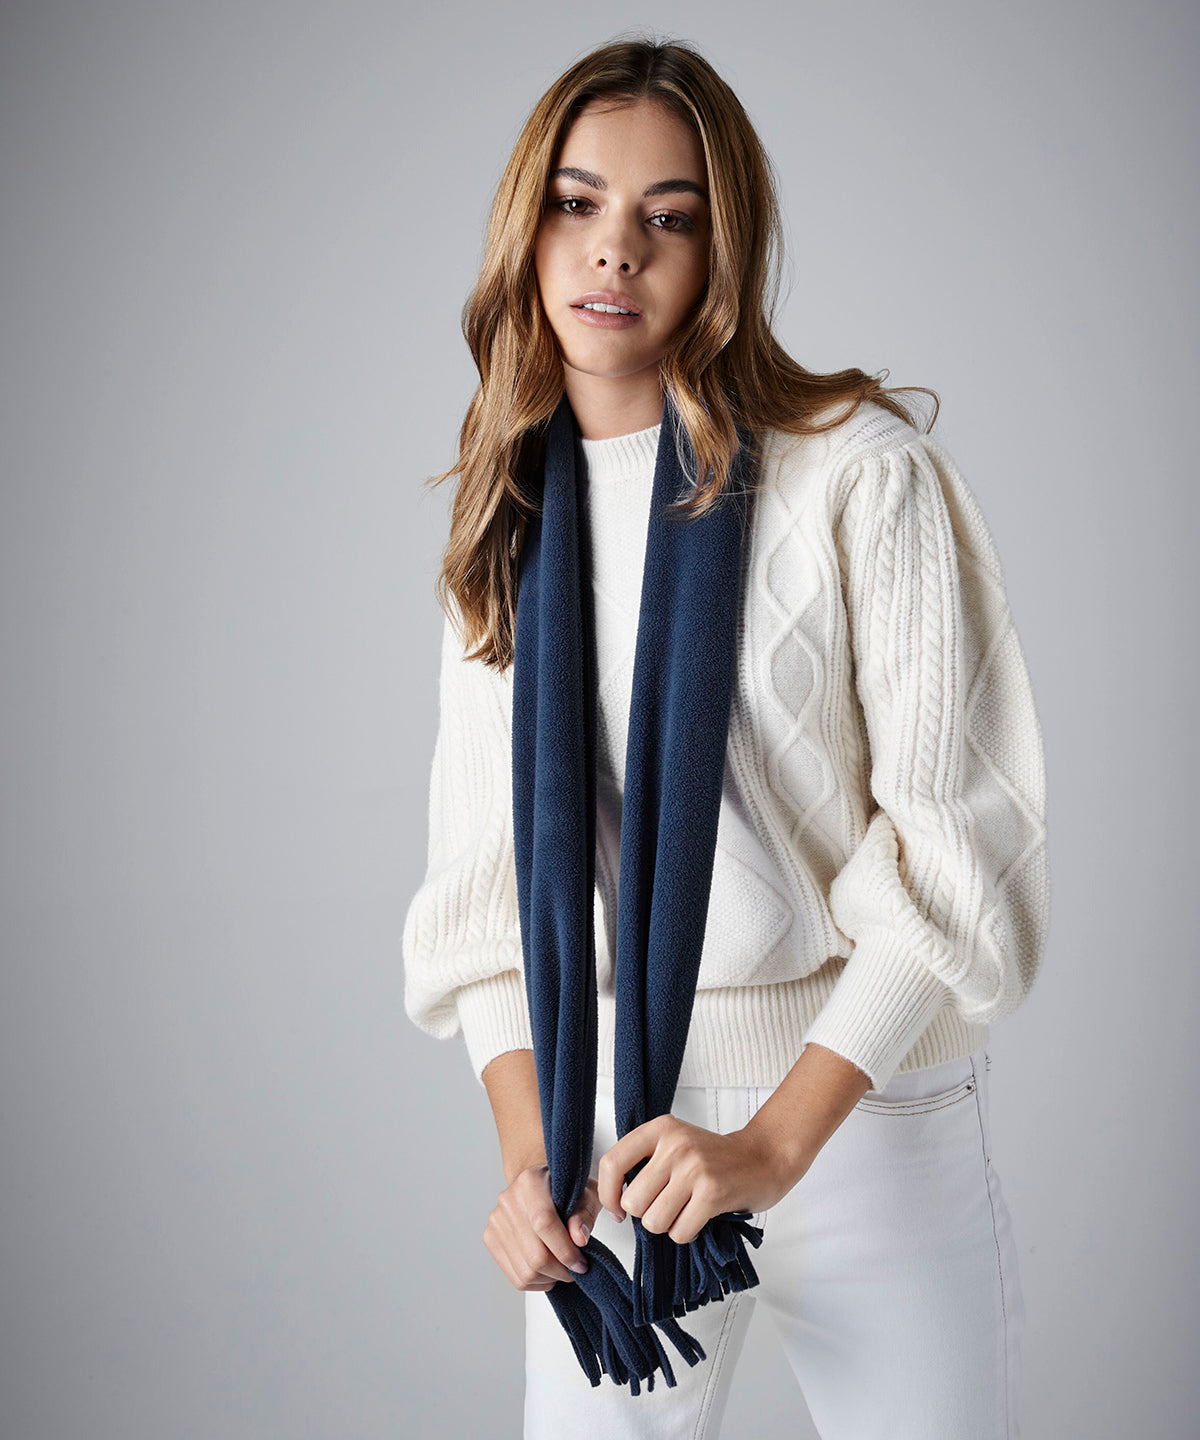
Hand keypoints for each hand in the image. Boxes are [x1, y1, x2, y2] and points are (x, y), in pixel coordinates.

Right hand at [482, 1164, 603, 1291]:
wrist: (541, 1189)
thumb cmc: (566, 1192)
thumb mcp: (587, 1196)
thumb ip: (584, 1215)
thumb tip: (579, 1239)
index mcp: (531, 1182)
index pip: (544, 1223)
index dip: (565, 1250)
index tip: (581, 1264)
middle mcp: (508, 1200)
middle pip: (535, 1254)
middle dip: (560, 1270)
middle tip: (575, 1270)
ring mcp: (496, 1221)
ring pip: (526, 1271)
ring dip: (550, 1278)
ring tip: (562, 1269)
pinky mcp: (490, 1239)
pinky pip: (516, 1277)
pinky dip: (537, 1282)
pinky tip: (547, 1271)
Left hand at [597, 1116, 803, 1245]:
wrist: (763, 1158)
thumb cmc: (714, 1158)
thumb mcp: (675, 1143)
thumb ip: (645, 1163)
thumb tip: (613, 1202)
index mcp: (660, 1129)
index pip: (612, 1163)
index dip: (608, 1194)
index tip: (617, 1209)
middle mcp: (675, 1144)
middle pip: (632, 1202)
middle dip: (647, 1214)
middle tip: (668, 1206)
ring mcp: (694, 1167)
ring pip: (653, 1221)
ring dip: (668, 1225)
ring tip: (685, 1210)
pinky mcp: (712, 1192)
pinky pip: (679, 1232)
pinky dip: (687, 1233)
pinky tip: (700, 1218)